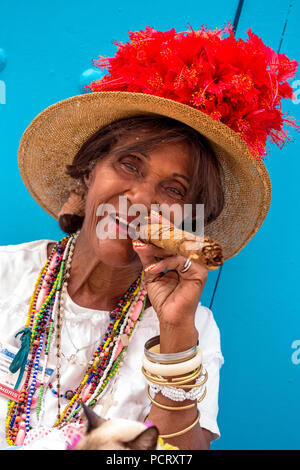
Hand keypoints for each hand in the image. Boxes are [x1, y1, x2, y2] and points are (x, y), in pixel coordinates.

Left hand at [132, 215, 207, 329]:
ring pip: (177, 247)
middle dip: (160, 230)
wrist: (170, 318)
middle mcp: (192, 257)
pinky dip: (163, 263)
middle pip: (177, 238)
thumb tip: (137, 241)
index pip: (173, 237)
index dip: (162, 226)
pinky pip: (179, 260)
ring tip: (142, 246)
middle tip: (146, 223)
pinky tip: (151, 269)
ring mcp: (198, 263)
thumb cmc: (164, 297)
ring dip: (158, 246)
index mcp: (182, 256)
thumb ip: (147, 257)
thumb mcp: (151, 273)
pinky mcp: (199, 272)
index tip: (149, 216)